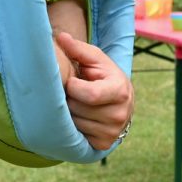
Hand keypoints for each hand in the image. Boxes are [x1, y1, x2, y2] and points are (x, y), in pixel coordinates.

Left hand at [55, 31, 134, 149]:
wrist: (120, 100)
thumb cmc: (103, 76)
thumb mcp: (95, 60)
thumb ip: (78, 49)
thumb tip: (61, 37)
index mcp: (120, 91)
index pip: (89, 94)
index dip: (74, 87)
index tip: (74, 81)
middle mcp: (120, 115)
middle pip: (78, 109)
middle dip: (70, 99)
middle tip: (75, 93)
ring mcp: (113, 132)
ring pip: (75, 124)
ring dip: (70, 114)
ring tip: (78, 104)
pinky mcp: (104, 144)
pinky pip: (77, 137)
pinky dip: (74, 128)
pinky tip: (81, 118)